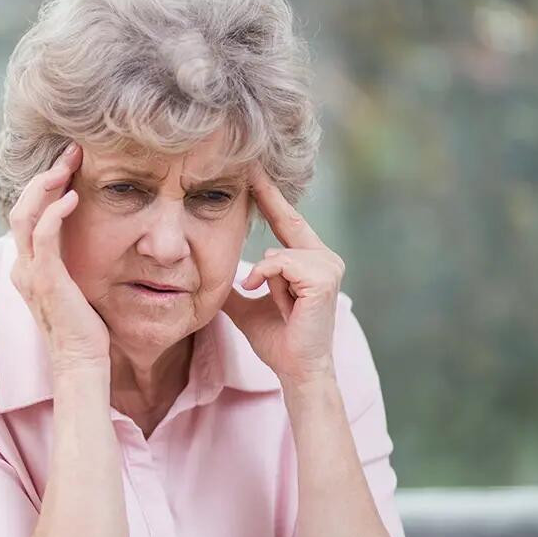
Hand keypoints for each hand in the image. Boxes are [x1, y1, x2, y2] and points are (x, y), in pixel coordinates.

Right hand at [8, 141, 109, 371]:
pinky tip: (74, 197)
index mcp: (27, 266)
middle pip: (21, 206)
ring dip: (46, 184)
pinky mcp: (46, 278)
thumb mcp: (76, 286)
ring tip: (69, 164)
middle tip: (71, 153)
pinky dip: (55, 211)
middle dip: (44, 175)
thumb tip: (92, 237)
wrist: (81, 362)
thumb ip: (72, 262)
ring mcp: (30, 272)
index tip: (70, 164)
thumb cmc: (85, 328)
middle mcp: (22, 266)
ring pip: (25, 213)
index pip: (27, 214)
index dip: (44, 185)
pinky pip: (44, 235)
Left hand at [222, 161, 346, 384]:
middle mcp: (325, 258)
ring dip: (266, 278)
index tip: (254, 173)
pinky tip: (267, 296)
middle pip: (288, 220)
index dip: (270, 197)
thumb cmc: (277, 339)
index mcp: (309, 261)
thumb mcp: (247, 304)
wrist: (295, 369)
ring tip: (276, 303)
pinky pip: (283, 264)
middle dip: (268, 195)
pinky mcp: (324, 279)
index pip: (286, 222)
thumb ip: (238, 283)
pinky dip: (268, 279)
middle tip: (249, 168)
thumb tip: (209, 272)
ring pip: (280, 252)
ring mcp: (328, 267)